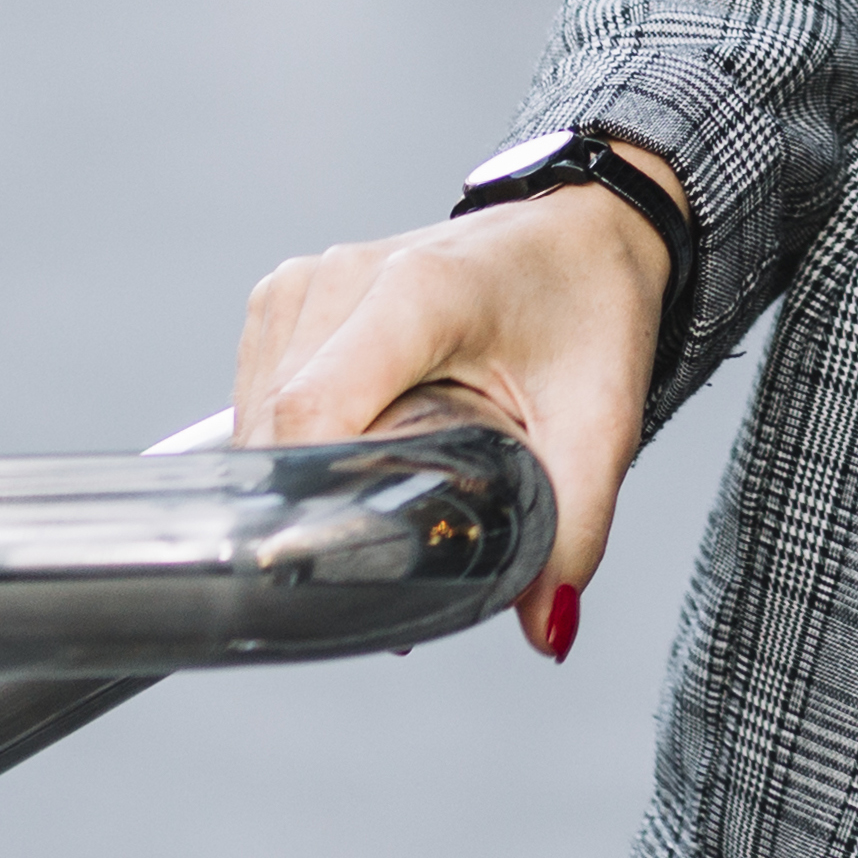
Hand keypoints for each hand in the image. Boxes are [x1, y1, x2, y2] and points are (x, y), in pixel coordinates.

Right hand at [236, 143, 681, 655]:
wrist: (582, 230)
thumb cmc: (589, 310)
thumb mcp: (602, 422)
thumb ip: (575, 527)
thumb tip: (545, 628)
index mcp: (421, 293)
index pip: (314, 412)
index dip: (313, 498)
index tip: (347, 558)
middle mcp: (346, 276)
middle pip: (279, 429)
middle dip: (317, 503)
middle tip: (386, 549)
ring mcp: (307, 281)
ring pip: (257, 417)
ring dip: (301, 473)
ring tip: (376, 490)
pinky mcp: (287, 294)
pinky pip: (256, 393)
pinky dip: (290, 439)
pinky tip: (349, 450)